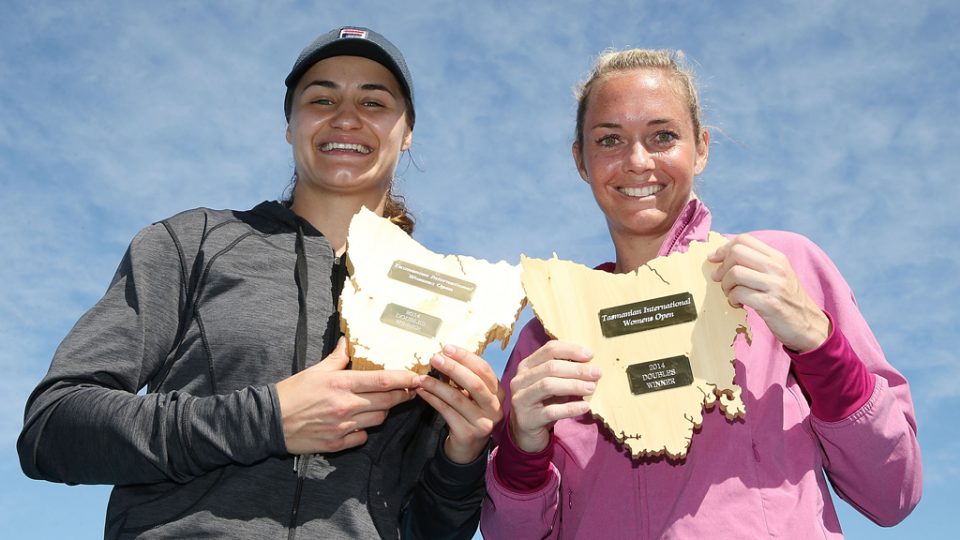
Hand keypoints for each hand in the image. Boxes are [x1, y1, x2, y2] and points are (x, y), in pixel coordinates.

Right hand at [275, 337, 420, 454]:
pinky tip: (357, 423)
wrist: (269, 421)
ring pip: (378, 419)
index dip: (403, 379)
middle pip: (387, 401)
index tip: (417, 376)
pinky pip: (362, 438)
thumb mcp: (315, 370)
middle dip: (402, 395)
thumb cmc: (292, 392)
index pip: (382, 380)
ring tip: (379, 404)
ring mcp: (342, 426)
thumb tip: (346, 341)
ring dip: (383, 411)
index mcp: (341, 384)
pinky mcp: (337, 443)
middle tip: (410, 390)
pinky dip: (364, 431)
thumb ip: (337, 357)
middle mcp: (346, 405)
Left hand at [416, 345, 503, 463]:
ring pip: (458, 398)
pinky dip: (432, 399)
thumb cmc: (469, 415)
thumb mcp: (473, 397)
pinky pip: (447, 412)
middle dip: (453, 368)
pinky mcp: (468, 433)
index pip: (484, 370)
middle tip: (435, 358)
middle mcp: (495, 408)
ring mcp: (483, 422)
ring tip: (421, 378)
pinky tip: (422, 392)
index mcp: (498, 393)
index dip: (466, 357)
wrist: (468, 449)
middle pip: (474, 383)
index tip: (447, 348)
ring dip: (437, 385)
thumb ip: (465, 379)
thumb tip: (443, 357)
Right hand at [508, 341, 598, 453]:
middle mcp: (519, 380)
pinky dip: (570, 408)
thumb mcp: (552, 384)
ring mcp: (521, 399)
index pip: (549, 350)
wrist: (526, 433)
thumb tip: (591, 366)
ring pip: (548, 386)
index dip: (571, 350)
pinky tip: (585, 407)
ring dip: (573, 385)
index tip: (591, 355)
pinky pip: (551, 411)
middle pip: (549, 367)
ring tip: (591, 388)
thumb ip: (565, 373)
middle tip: (597, 373)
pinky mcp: (527, 419)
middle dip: (576, 369)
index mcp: (526, 366)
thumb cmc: (543, 403)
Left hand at [708, 234, 829, 351]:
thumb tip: (721, 255)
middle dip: (722, 267)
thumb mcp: (777, 275)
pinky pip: (739, 294)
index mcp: (777, 257)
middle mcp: (777, 268)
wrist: (809, 325)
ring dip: (726, 286)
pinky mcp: (771, 304)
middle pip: (736, 253)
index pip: (744, 240)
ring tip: (731, 295)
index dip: (724, 248)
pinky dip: (731, 300)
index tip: (714, 259)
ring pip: (735, 273)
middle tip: (721, 281)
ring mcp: (775, 285)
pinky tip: (738, 305)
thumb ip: (756, 263)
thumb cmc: (786, 300)